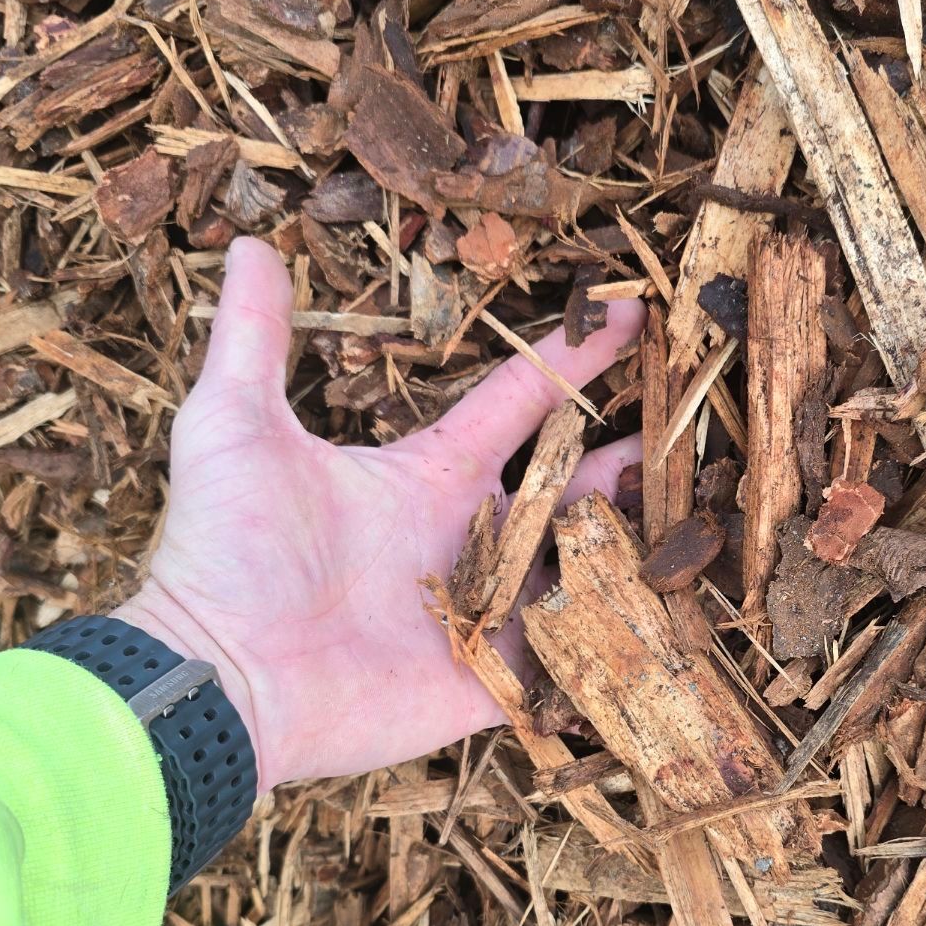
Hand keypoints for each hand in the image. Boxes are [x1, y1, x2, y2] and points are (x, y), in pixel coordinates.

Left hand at [118, 238, 641, 792]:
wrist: (224, 675)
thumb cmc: (227, 549)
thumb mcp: (235, 425)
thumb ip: (256, 338)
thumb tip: (252, 245)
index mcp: (429, 474)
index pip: (521, 403)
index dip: (576, 360)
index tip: (634, 316)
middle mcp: (469, 535)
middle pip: (573, 485)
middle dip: (633, 453)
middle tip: (692, 420)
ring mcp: (487, 609)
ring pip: (587, 566)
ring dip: (638, 537)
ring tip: (701, 504)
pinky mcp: (495, 679)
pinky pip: (574, 655)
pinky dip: (619, 633)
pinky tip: (676, 605)